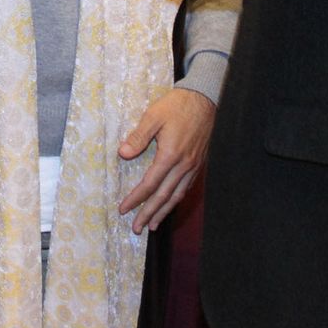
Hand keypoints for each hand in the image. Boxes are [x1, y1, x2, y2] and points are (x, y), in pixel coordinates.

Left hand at [118, 87, 215, 232]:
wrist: (205, 98)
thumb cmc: (177, 105)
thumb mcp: (153, 116)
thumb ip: (138, 136)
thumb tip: (123, 153)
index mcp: (170, 155)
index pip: (149, 184)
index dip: (136, 199)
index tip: (123, 209)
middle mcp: (183, 165)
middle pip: (163, 196)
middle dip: (149, 214)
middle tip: (136, 229)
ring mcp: (193, 166)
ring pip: (177, 196)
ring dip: (164, 212)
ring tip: (153, 225)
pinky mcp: (199, 163)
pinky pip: (186, 187)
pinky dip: (177, 200)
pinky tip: (171, 204)